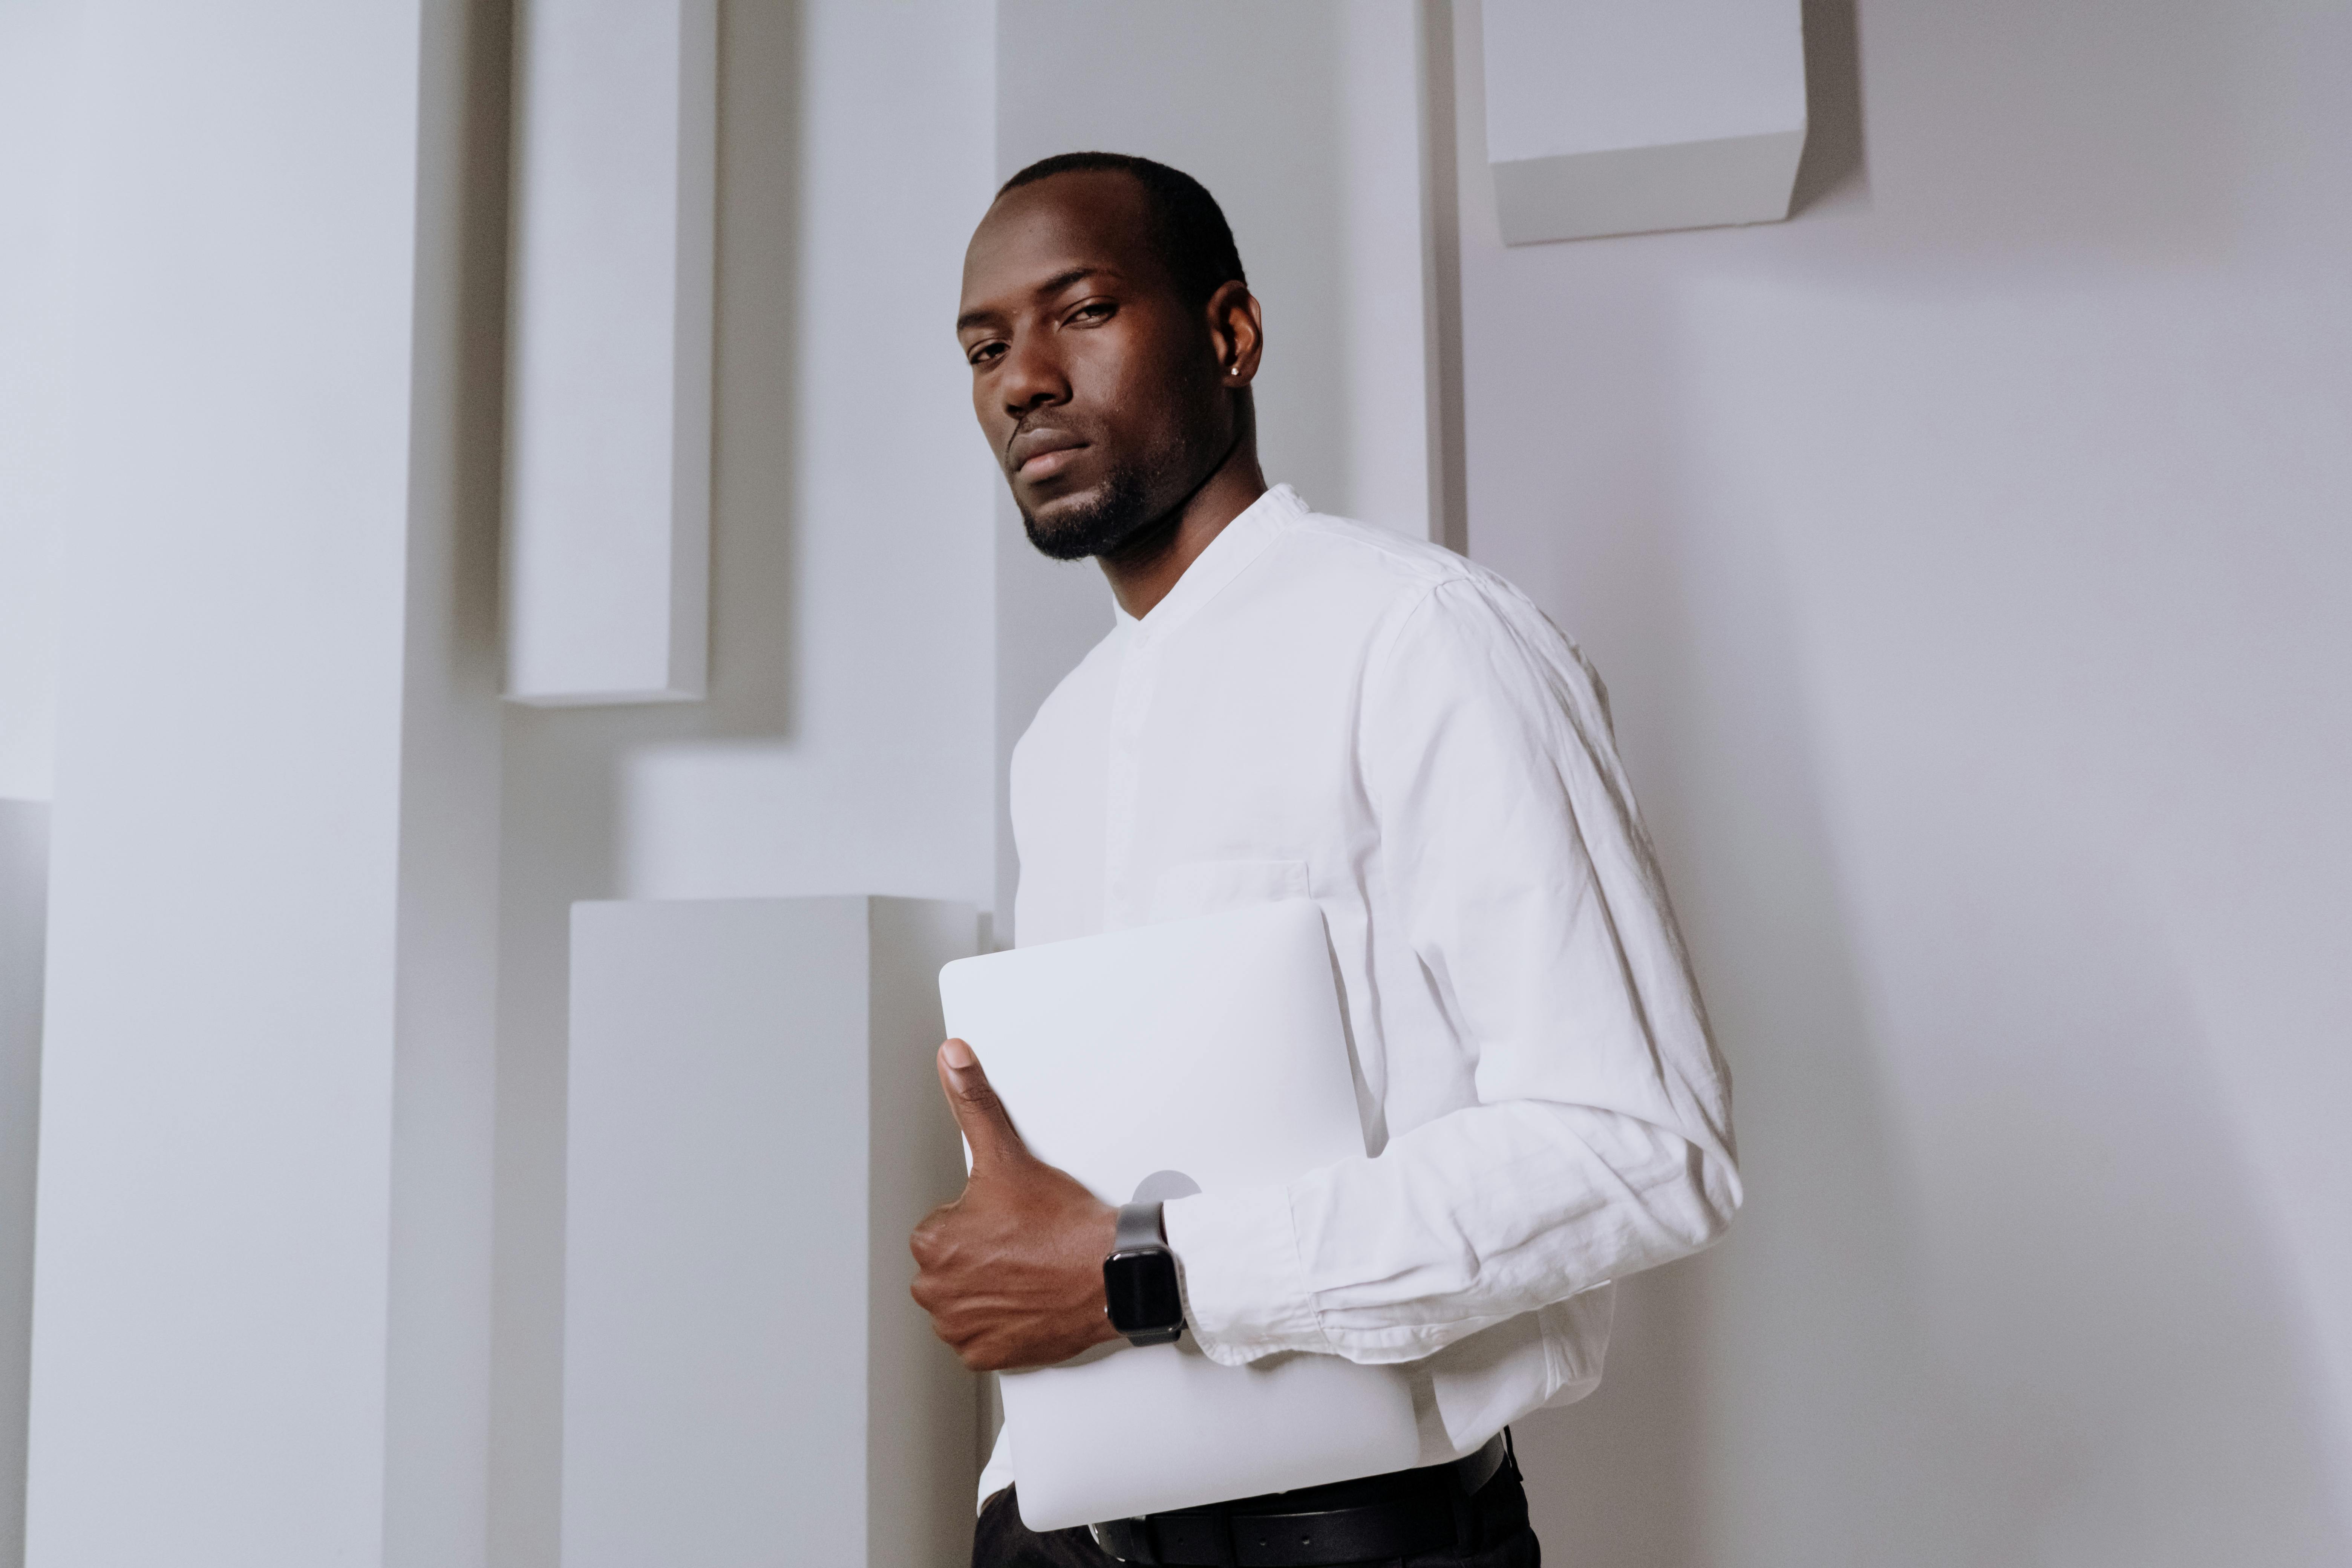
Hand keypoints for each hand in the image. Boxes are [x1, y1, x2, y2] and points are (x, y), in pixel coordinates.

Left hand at [909, 1038, 1119, 1370]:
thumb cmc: (1063, 1224)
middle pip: (949, 1266)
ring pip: (962, 1303)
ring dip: (987, 1291)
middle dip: (979, 1257)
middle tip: (1022, 1245)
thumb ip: (973, 1103)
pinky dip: (1000, 1326)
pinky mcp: (986, 1355)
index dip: (978, 1221)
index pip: (942, 1228)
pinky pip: (979, 1340)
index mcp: (932, 1243)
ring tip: (1027, 1272)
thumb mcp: (1009, 1154)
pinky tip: (1026, 1302)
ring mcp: (961, 1328)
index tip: (1008, 1220)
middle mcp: (936, 1291)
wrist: (1111, 1274)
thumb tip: (952, 1057)